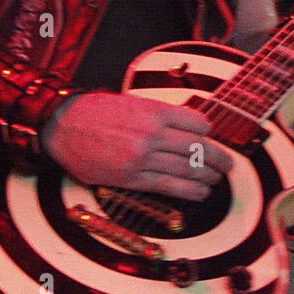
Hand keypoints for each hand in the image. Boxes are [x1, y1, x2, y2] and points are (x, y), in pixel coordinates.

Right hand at [40, 92, 231, 201]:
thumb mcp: (132, 101)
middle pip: (198, 148)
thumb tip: (188, 127)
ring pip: (187, 169)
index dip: (210, 131)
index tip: (212, 136)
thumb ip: (160, 114)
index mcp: (153, 110)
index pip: (197, 123)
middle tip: (229, 164)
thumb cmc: (96, 112)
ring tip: (217, 179)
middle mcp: (151, 134)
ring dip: (208, 176)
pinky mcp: (132, 178)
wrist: (64, 126)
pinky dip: (190, 191)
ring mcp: (142, 158)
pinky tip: (201, 192)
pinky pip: (168, 187)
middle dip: (219, 158)